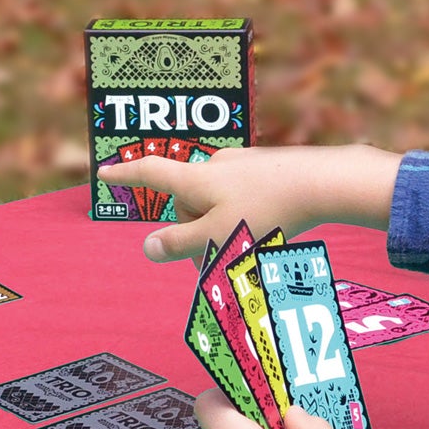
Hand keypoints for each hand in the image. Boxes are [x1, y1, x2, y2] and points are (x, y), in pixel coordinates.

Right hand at [98, 144, 401, 263]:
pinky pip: (243, 198)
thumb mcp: (218, 236)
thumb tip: (149, 247)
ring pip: (217, 203)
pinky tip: (269, 231)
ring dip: (223, 229)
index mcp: (196, 179)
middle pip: (189, 202)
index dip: (126, 176)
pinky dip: (245, 218)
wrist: (323, 182)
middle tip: (216, 264)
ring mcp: (243, 164)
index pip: (150, 174)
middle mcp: (215, 166)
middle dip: (196, 232)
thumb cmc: (268, 211)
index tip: (105, 173)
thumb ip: (182, 244)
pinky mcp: (267, 168)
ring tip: (251, 251)